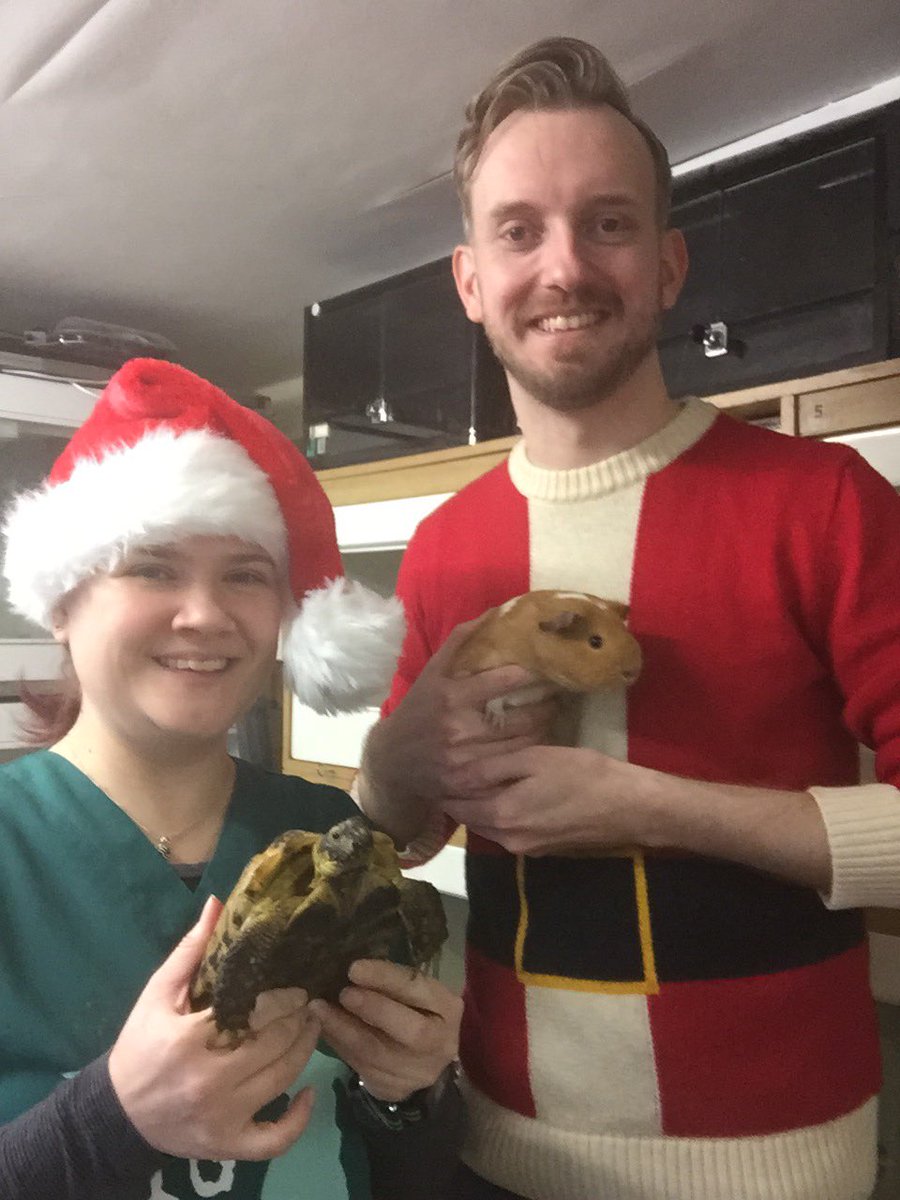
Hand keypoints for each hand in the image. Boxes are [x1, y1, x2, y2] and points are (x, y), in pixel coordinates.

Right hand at [109, 897, 320, 1160]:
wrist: (117, 1112)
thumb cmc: (141, 1047)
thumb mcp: (157, 995)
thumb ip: (190, 951)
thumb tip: (218, 903)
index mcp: (191, 1041)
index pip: (256, 1013)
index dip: (286, 998)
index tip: (299, 983)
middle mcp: (210, 1082)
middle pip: (276, 1045)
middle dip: (300, 1019)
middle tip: (310, 1001)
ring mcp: (222, 1118)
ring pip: (283, 1079)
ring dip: (306, 1050)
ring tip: (313, 1026)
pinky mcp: (228, 1146)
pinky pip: (276, 1139)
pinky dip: (299, 1119)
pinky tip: (310, 1092)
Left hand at [308, 959, 461, 1102]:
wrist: (427, 1061)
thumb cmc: (418, 1011)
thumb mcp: (417, 992)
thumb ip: (393, 983)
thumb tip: (352, 968)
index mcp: (447, 1008)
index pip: (417, 989)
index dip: (386, 978)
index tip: (354, 968)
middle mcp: (438, 1042)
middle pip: (409, 1030)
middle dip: (372, 1009)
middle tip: (343, 993)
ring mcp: (416, 1071)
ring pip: (376, 1052)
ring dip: (342, 1029)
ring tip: (318, 1009)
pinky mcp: (393, 1088)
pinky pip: (360, 1066)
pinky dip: (339, 1045)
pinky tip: (322, 1029)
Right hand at [360, 618, 556, 842]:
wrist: (392, 762)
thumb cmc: (418, 710)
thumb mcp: (431, 674)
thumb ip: (459, 643)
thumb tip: (493, 612)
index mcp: (449, 697)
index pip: (500, 681)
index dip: (529, 675)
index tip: (545, 670)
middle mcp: (458, 729)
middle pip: (520, 718)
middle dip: (546, 706)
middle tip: (558, 697)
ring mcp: (466, 760)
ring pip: (522, 745)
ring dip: (543, 730)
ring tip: (552, 717)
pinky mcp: (471, 784)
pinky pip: (512, 767)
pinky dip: (529, 755)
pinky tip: (537, 744)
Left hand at [443, 744, 655, 855]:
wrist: (630, 807)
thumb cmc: (583, 775)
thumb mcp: (534, 759)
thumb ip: (492, 768)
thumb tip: (454, 773)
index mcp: (500, 816)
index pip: (454, 805)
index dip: (443, 784)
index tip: (437, 762)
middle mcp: (507, 840)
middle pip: (470, 817)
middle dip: (459, 795)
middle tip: (454, 764)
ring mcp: (526, 848)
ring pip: (489, 824)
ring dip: (481, 804)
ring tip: (479, 774)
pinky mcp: (543, 849)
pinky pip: (509, 829)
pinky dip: (501, 811)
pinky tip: (509, 790)